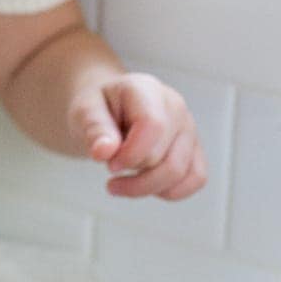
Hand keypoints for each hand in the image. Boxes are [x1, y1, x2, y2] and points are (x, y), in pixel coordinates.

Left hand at [71, 72, 206, 200]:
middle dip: (135, 177)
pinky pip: (196, 178)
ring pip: (181, 173)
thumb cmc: (98, 108)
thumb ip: (94, 129)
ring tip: (122, 184)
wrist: (108, 108)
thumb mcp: (84, 111)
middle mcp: (175, 108)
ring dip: (148, 188)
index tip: (109, 162)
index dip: (130, 154)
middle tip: (111, 169)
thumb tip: (105, 152)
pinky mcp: (193, 149)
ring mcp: (188, 129)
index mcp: (147, 90)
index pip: (153, 126)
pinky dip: (170, 191)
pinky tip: (146, 186)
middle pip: (167, 159)